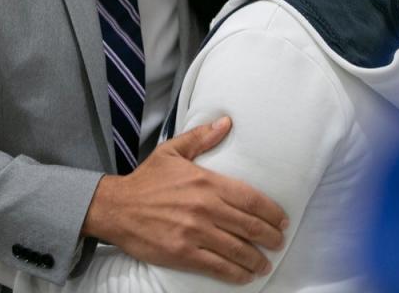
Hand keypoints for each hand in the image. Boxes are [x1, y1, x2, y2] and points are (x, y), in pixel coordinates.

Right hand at [82, 116, 288, 284]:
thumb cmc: (146, 180)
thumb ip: (201, 138)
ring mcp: (195, 233)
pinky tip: (245, 276)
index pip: (251, 200)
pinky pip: (218, 267)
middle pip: (250, 226)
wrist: (116, 208)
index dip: (272, 213)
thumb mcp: (172, 151)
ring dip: (257, 260)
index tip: (282, 221)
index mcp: (206, 182)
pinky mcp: (183, 254)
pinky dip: (236, 274)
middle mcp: (205, 208)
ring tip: (265, 264)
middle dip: (270, 238)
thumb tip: (226, 123)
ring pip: (237, 250)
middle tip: (278, 242)